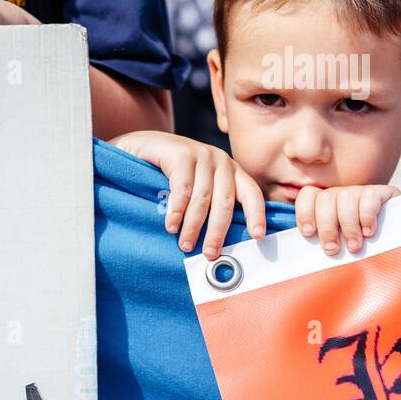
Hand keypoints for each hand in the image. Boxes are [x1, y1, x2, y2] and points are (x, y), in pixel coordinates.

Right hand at [110, 130, 265, 258]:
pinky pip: (183, 189)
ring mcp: (201, 154)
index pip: (251, 193)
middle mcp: (221, 160)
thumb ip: (211, 205)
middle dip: (217, 231)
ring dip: (194, 226)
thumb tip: (219, 243)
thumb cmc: (171, 174)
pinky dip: (177, 211)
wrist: (142, 146)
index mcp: (231, 171)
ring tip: (185, 245)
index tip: (258, 236)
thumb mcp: (198, 188)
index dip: (256, 214)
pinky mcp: (181, 153)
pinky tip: (171, 226)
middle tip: (210, 253)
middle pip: (225, 202)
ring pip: (203, 198)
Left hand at [295, 184, 399, 255]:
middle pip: (326, 198)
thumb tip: (299, 258)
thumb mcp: (339, 248)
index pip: (308, 195)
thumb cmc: (362, 253)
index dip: (305, 212)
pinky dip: (366, 215)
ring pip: (346, 196)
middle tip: (333, 249)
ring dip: (348, 225)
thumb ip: (323, 245)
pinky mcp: (384, 193)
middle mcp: (343, 195)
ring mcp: (363, 192)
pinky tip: (369, 232)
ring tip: (355, 246)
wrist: (399, 244)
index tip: (309, 234)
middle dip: (327, 226)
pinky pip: (369, 196)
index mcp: (327, 205)